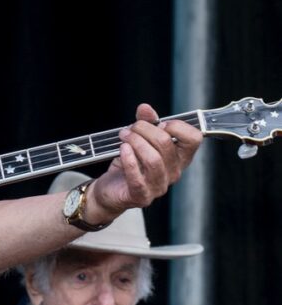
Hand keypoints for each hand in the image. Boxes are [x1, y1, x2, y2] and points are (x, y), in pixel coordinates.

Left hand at [88, 103, 201, 221]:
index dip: (177, 126)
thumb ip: (146, 122)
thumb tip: (145, 108)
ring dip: (135, 142)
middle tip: (130, 128)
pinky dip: (129, 160)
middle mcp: (173, 172)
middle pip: (166, 144)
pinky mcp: (141, 196)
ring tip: (123, 137)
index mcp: (179, 158)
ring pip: (153, 159)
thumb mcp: (139, 140)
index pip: (194, 139)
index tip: (159, 123)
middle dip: (144, 129)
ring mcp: (159, 187)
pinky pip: (138, 178)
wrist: (111, 190)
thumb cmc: (129, 164)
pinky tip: (123, 150)